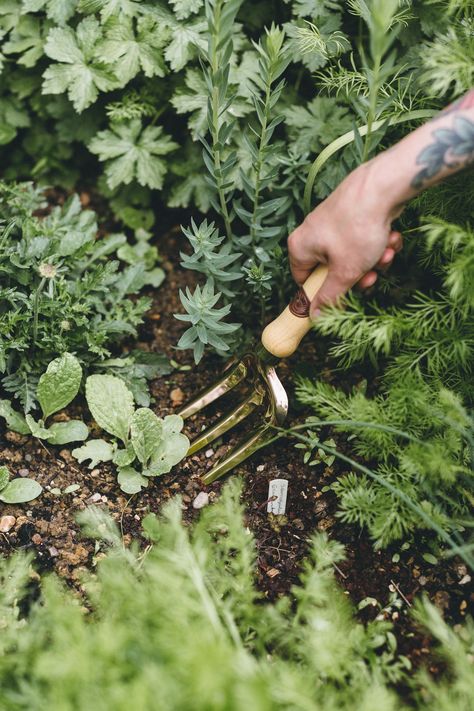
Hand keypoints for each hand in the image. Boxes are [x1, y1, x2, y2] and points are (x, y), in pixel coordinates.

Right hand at [288, 163, 402, 317]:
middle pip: (333, 271)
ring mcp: (332, 223)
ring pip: (352, 256)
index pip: (304, 281)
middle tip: (372, 275)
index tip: (345, 297)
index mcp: (300, 247)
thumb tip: (315, 317)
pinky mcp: (352, 215)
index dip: (325, 293)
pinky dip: (377, 243)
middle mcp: (312, 233)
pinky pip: (362, 241)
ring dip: (372, 260)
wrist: (383, 186)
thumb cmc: (357, 228)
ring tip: (386, 251)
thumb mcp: (344, 272)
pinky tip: (390, 237)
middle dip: (358, 275)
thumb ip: (329, 297)